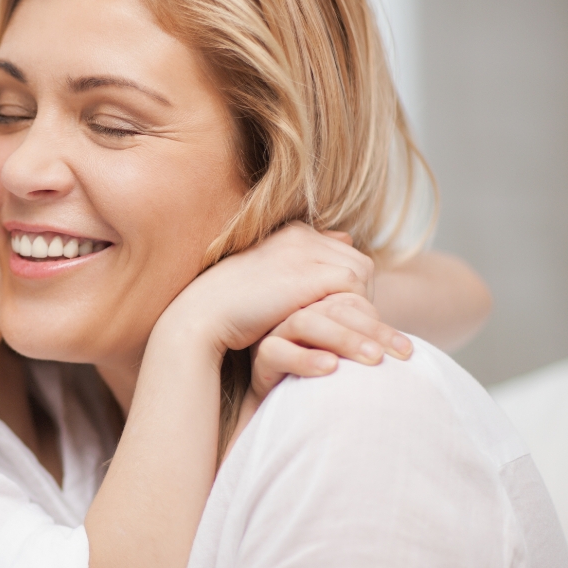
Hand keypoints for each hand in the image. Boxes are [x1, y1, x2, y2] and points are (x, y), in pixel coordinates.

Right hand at [152, 223, 374, 358]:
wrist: (202, 316)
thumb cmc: (229, 306)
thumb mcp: (265, 282)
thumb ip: (297, 266)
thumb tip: (342, 240)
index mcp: (288, 231)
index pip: (340, 252)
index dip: (346, 285)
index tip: (345, 314)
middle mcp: (300, 234)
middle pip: (356, 261)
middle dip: (363, 295)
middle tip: (361, 328)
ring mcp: (306, 251)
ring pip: (361, 274)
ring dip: (364, 305)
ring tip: (365, 336)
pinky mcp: (311, 274)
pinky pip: (354, 288)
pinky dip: (358, 311)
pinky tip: (349, 335)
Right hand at [250, 293, 413, 398]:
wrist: (238, 346)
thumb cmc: (290, 342)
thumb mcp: (318, 319)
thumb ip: (336, 298)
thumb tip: (358, 259)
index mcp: (304, 285)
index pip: (347, 294)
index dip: (377, 317)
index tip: (404, 347)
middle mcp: (289, 301)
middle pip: (337, 306)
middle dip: (374, 330)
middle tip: (403, 352)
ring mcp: (274, 324)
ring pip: (313, 321)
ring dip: (346, 339)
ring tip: (374, 359)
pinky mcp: (260, 349)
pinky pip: (282, 350)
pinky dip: (307, 358)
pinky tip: (332, 367)